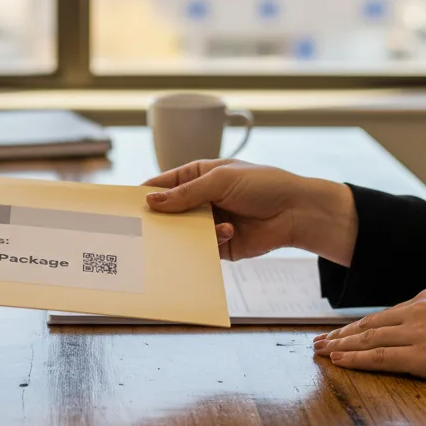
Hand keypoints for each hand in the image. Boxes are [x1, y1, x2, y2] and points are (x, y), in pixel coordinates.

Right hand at [144, 159, 357, 263]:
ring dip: (184, 234)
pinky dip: (208, 244)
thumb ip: (186, 193)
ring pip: (183, 233)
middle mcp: (201, 201)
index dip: (145, 194)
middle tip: (143, 228)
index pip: (163, 185)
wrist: (298, 212)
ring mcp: (210, 223)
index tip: (127, 205)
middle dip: (159, 219)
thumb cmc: (264, 185)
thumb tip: (151, 201)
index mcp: (198, 176)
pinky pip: (202, 249)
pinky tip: (225, 233)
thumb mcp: (221, 180)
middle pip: (169, 212)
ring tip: (185, 233)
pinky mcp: (221, 246)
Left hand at [313, 289, 425, 385]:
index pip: (382, 316)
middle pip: (368, 326)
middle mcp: (416, 313)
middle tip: (317, 342)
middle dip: (340, 335)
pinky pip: (379, 358)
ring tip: (319, 352)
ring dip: (340, 346)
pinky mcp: (420, 356)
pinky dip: (355, 360)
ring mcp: (416, 334)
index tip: (338, 332)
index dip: (357, 326)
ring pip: (367, 341)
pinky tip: (338, 361)